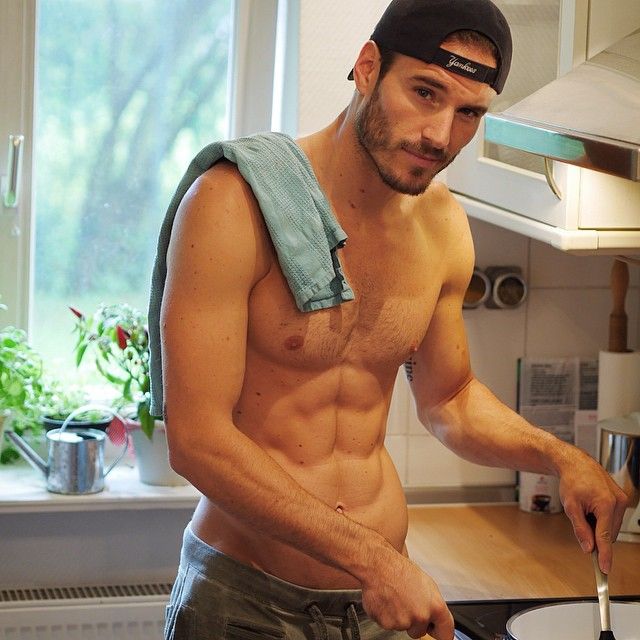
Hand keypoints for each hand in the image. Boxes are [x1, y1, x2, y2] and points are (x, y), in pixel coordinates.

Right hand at [360, 545, 453, 639]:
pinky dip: (386, 615)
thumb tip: (435, 616)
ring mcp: (404, 622)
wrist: (378, 566)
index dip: (440, 632)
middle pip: (420, 631)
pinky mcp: (387, 624)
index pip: (446, 633)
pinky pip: (389, 624)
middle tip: (407, 603)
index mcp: (435, 606)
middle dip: (414, 622)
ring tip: (395, 597)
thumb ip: (433, 604)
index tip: (435, 632)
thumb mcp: (426, 583)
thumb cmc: (400, 569)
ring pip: (403, 627)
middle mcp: (421, 616)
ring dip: (399, 617)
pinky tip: (386, 600)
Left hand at [558, 447, 628, 573]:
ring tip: (586, 508)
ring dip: (599, 525)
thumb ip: (580, 529)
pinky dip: (603, 518)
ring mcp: (622, 500)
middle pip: (608, 532)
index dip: (605, 555)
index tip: (605, 569)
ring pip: (611, 526)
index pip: (605, 537)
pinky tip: (592, 507)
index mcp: (605, 504)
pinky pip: (613, 517)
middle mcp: (618, 502)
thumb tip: (588, 549)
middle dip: (595, 533)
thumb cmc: (572, 481)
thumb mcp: (570, 506)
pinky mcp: (622, 499)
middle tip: (581, 518)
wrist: (576, 463)